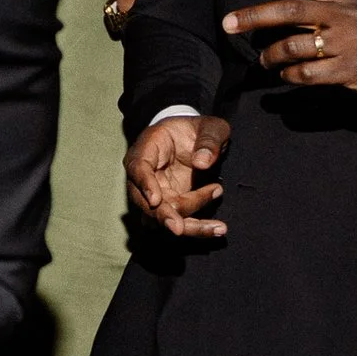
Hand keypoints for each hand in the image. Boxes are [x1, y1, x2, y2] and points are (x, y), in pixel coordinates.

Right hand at [127, 111, 232, 237]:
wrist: (194, 141)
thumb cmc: (197, 130)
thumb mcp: (210, 127)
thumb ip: (208, 140)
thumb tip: (202, 163)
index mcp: (148, 147)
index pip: (138, 167)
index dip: (145, 184)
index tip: (155, 200)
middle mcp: (145, 174)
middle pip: (145, 200)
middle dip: (162, 216)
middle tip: (179, 228)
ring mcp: (155, 193)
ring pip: (161, 217)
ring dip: (187, 226)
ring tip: (218, 227)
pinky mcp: (169, 206)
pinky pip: (178, 222)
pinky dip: (196, 228)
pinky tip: (217, 228)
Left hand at [221, 0, 356, 107]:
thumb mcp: (355, 4)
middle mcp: (347, 14)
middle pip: (292, 11)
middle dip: (255, 17)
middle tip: (230, 22)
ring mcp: (348, 43)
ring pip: (295, 46)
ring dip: (271, 54)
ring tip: (264, 59)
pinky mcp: (349, 70)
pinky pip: (307, 74)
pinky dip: (290, 75)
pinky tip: (286, 75)